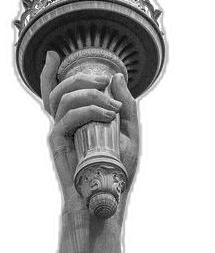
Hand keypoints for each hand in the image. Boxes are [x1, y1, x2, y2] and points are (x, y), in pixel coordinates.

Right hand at [40, 50, 139, 209]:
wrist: (108, 197)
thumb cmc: (117, 170)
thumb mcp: (129, 134)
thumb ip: (126, 107)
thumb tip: (117, 77)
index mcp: (76, 120)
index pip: (55, 92)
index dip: (47, 72)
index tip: (54, 55)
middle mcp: (65, 124)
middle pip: (60, 89)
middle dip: (82, 78)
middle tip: (104, 82)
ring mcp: (60, 132)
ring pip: (63, 98)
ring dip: (89, 95)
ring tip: (112, 107)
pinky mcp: (58, 143)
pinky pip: (67, 117)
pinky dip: (87, 110)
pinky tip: (105, 115)